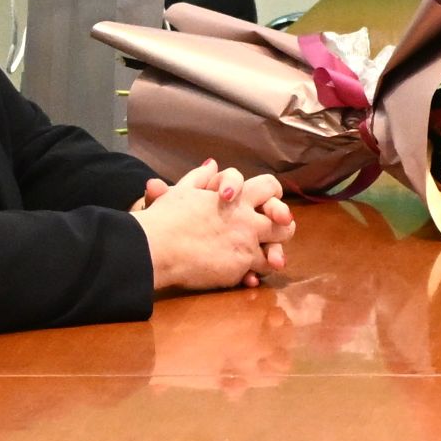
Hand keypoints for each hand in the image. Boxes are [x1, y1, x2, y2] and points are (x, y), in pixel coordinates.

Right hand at [132, 160, 296, 294]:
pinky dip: (256, 273)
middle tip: (275, 231)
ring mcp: (247, 243)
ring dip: (273, 253)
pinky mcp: (241, 266)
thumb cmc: (164, 218)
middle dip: (282, 225)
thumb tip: (211, 164)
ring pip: (277, 249)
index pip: (269, 186)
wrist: (156, 248)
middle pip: (283, 220)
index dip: (272, 194)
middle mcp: (247, 219)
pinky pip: (260, 270)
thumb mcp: (181, 192)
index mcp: (236, 197)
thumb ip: (199, 178)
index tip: (264, 203)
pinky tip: (249, 277)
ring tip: (266, 257)